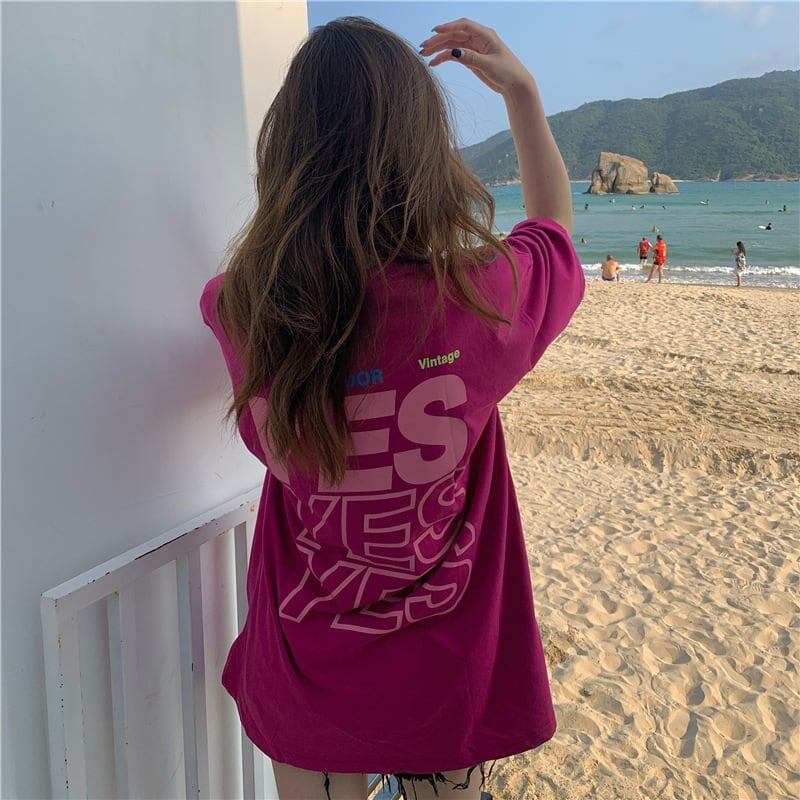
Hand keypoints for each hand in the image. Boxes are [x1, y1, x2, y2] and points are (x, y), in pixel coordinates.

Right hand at [419, 18, 533, 95]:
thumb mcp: (489, 65)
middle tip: (423, 47)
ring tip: (424, 54)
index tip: (435, 31)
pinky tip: (434, 63)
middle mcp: (477, 39)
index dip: (449, 27)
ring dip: (438, 48)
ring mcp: (473, 48)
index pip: (464, 26)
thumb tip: (453, 52)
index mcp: (485, 35)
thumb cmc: (507, 72)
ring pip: (452, 45)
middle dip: (438, 40)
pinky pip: (454, 55)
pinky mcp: (470, 58)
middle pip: (454, 35)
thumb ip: (471, 58)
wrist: (514, 85)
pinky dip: (444, 58)